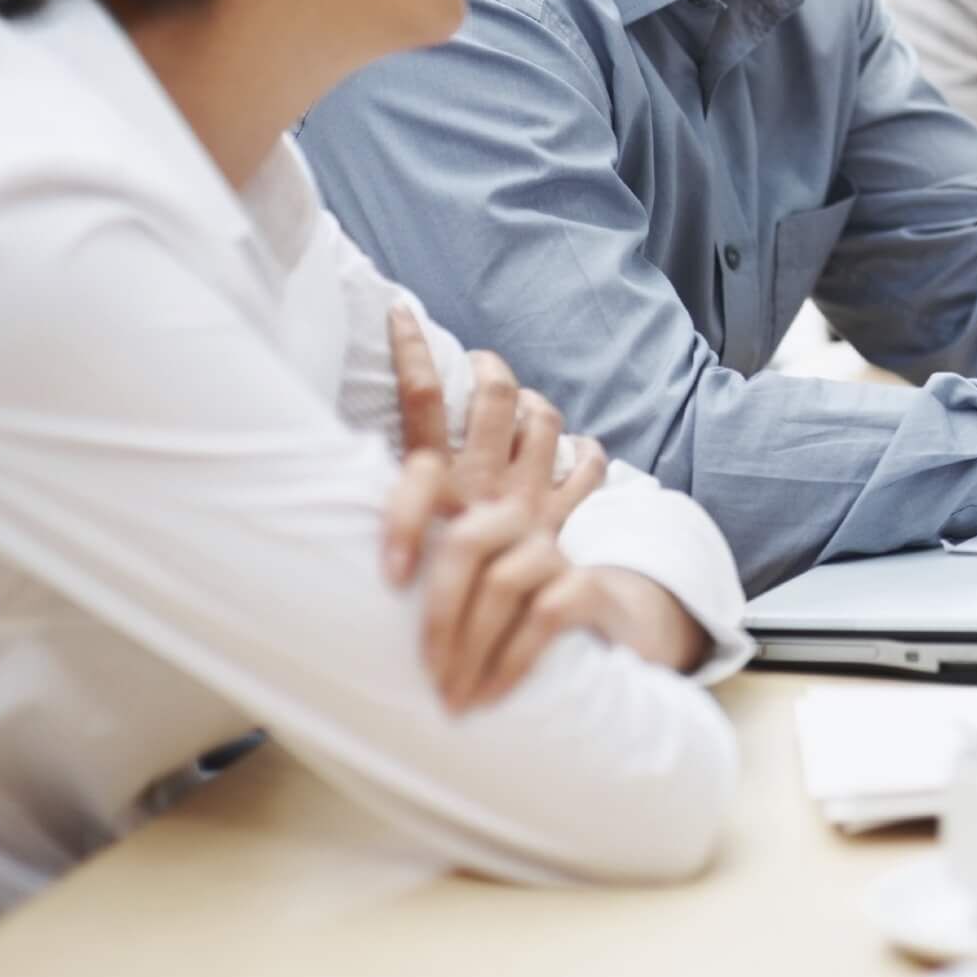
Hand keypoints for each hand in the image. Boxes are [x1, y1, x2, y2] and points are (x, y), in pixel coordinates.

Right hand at [381, 308, 605, 584]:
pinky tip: (580, 454)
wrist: (488, 666)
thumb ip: (401, 503)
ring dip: (538, 408)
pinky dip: (589, 457)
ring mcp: (531, 502)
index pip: (421, 401)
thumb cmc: (434, 607)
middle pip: (496, 398)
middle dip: (492, 371)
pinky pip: (590, 473)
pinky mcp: (563, 526)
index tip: (401, 310)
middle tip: (482, 364)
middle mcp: (487, 486)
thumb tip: (386, 461)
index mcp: (441, 487)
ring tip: (525, 407)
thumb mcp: (406, 549)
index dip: (411, 351)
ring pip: (544, 422)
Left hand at [417, 496, 697, 710]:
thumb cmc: (512, 621)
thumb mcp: (462, 598)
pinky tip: (492, 695)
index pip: (428, 477)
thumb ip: (421, 584)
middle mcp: (514, 521)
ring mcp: (554, 552)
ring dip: (470, 649)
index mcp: (469, 517)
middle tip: (426, 676)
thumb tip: (354, 618)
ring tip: (454, 699)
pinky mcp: (590, 585)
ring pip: (502, 582)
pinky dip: (511, 660)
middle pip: (467, 539)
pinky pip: (546, 615)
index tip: (390, 579)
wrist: (611, 629)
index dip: (404, 516)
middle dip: (439, 613)